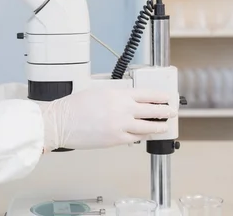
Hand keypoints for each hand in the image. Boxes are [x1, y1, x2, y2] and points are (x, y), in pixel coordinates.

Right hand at [37, 88, 176, 151]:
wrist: (61, 122)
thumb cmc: (73, 107)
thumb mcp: (98, 93)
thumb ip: (115, 97)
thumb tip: (127, 102)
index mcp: (117, 94)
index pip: (146, 93)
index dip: (159, 96)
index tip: (166, 97)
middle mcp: (122, 109)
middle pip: (152, 110)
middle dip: (165, 111)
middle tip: (171, 111)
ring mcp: (121, 125)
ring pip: (147, 127)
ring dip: (158, 126)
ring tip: (164, 126)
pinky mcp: (116, 139)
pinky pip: (135, 138)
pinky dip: (143, 136)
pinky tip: (147, 135)